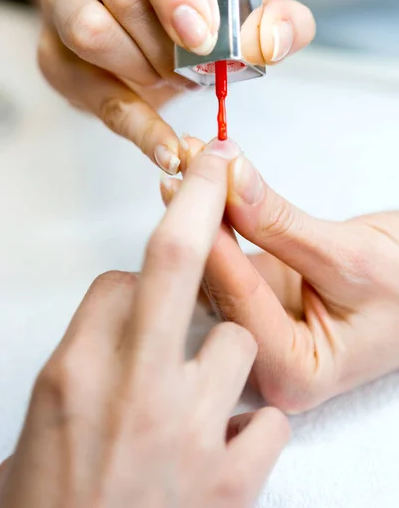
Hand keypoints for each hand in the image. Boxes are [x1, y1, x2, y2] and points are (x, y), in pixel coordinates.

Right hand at [0, 139, 287, 507]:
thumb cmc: (47, 501)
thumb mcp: (45, 416)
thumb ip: (85, 355)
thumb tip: (121, 311)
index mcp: (75, 370)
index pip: (119, 279)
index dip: (136, 280)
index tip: (143, 287)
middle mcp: (135, 388)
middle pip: (175, 262)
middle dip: (199, 201)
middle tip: (214, 166)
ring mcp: (190, 432)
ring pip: (236, 343)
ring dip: (224, 357)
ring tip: (200, 394)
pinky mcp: (234, 482)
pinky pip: (267, 419)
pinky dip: (250, 423)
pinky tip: (226, 443)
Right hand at [38, 0, 314, 173]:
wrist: (147, 41)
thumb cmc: (189, 17)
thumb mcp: (237, 12)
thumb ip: (271, 23)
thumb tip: (274, 43)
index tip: (200, 38)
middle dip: (169, 48)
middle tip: (196, 72)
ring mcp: (63, 0)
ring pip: (92, 33)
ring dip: (144, 71)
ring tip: (169, 80)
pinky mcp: (53, 53)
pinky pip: (91, 92)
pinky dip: (136, 126)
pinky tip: (166, 147)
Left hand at [162, 139, 398, 413]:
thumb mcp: (349, 256)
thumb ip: (282, 224)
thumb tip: (232, 178)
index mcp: (294, 374)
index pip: (241, 299)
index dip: (213, 237)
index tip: (189, 185)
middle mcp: (264, 360)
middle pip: (217, 284)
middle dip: (199, 219)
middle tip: (187, 163)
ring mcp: (254, 328)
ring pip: (214, 269)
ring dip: (200, 214)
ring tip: (189, 164)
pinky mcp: (253, 299)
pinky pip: (224, 258)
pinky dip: (215, 219)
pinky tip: (200, 186)